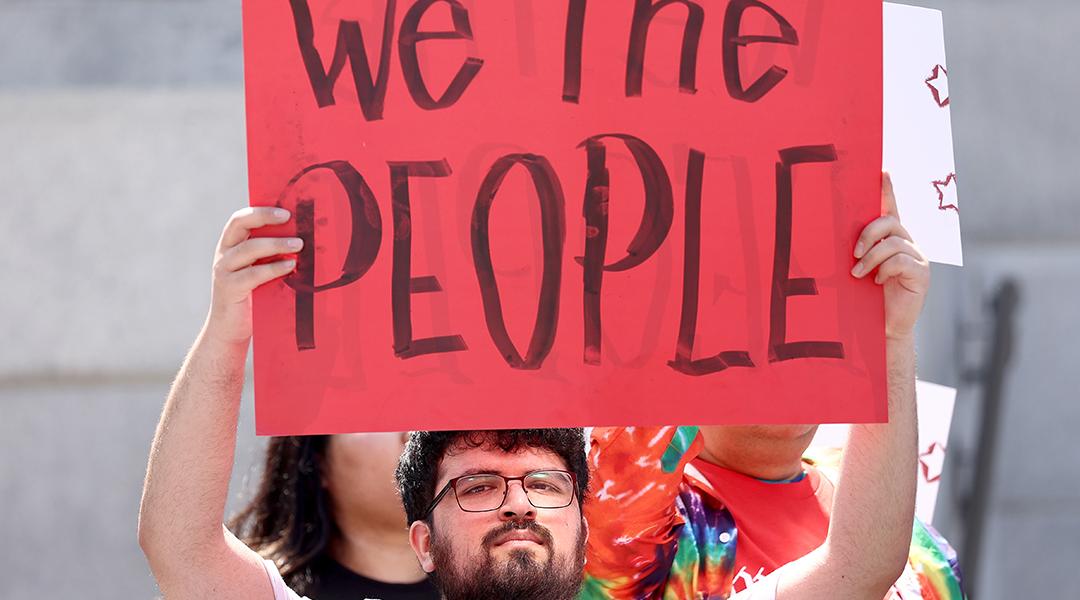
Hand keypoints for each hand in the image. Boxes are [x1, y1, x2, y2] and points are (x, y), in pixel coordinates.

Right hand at [205, 207, 300, 345]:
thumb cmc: (253, 297)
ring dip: (276, 244)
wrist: (231, 329)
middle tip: (289, 217)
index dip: (261, 211)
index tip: (285, 211)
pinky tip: (290, 266)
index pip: (241, 218)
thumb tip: (303, 240)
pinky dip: (273, 268)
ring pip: (249, 248)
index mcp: (231, 245)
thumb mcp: (261, 271)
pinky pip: (253, 273)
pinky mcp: (229, 288)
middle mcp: (224, 253)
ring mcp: (224, 270)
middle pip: (240, 224)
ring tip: (299, 245)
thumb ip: (272, 256)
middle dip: (264, 217)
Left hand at [851, 173, 929, 340]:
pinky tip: (877, 281)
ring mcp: (917, 257)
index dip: (887, 189)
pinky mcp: (921, 273)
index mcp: (891, 238)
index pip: (890, 208)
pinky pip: (901, 260)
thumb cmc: (866, 297)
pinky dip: (884, 269)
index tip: (882, 170)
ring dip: (871, 257)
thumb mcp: (858, 269)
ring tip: (858, 273)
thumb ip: (855, 251)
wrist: (882, 326)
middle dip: (867, 234)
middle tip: (853, 254)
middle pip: (889, 222)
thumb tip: (829, 234)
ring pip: (893, 242)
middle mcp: (907, 243)